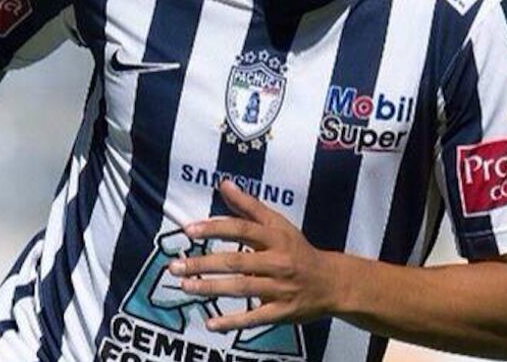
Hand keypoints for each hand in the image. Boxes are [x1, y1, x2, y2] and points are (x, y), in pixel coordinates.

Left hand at [169, 178, 345, 332]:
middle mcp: (277, 262)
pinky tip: (210, 323)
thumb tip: (224, 184)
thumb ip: (249, 206)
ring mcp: (280, 288)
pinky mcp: (282, 312)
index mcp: (276, 237)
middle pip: (237, 262)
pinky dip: (232, 322)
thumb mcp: (278, 224)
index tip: (188, 230)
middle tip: (175, 267)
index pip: (242, 229)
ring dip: (211, 288)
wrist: (332, 282)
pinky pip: (254, 318)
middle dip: (204, 264)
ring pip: (242, 288)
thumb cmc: (298, 249)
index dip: (215, 228)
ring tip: (185, 287)